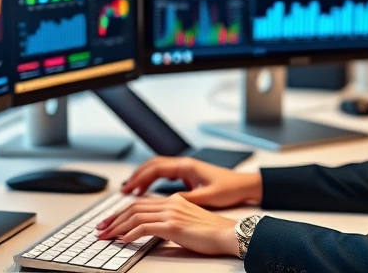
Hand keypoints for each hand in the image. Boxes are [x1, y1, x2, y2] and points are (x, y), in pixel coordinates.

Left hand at [96, 194, 237, 256]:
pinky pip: (145, 227)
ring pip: (135, 216)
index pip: (141, 204)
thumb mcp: (187, 222)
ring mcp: (171, 213)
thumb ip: (171, 221)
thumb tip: (154, 230)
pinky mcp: (173, 225)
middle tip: (100, 229)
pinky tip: (123, 240)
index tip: (110, 222)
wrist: (227, 233)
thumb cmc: (211, 232)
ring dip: (117, 227)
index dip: (122, 212)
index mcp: (173, 200)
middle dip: (113, 219)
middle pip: (134, 207)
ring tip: (106, 236)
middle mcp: (170, 203)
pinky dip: (130, 233)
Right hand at [121, 157, 261, 208]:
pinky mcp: (188, 174)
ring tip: (131, 190)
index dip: (139, 178)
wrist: (244, 185)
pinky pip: (165, 173)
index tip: (128, 189)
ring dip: (143, 177)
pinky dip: (153, 179)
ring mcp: (186, 168)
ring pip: (158, 168)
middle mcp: (184, 164)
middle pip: (153, 165)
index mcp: (187, 166)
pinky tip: (147, 189)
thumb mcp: (207, 197)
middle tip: (123, 189)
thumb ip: (186, 199)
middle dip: (136, 176)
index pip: (156, 168)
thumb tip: (167, 203)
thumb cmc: (229, 189)